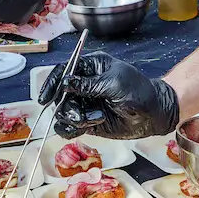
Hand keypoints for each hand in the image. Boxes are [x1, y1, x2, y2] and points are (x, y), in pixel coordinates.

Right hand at [39, 52, 179, 139]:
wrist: (154, 115)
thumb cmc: (139, 92)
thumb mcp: (115, 84)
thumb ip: (88, 84)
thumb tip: (65, 82)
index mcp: (91, 67)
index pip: (64, 71)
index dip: (52, 83)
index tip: (44, 98)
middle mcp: (84, 85)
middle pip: (60, 94)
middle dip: (67, 107)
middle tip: (82, 116)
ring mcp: (85, 103)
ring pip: (63, 112)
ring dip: (75, 118)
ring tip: (97, 118)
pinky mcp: (87, 121)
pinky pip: (68, 127)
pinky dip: (71, 129)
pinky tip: (85, 127)